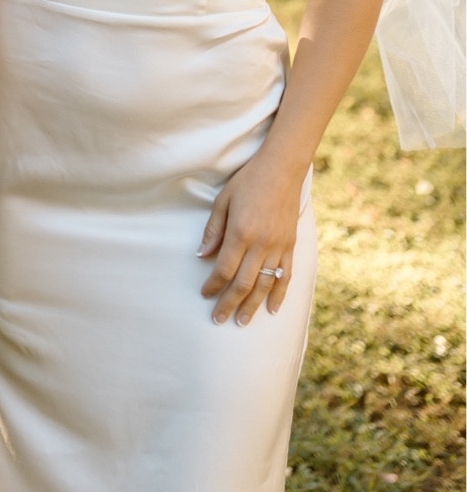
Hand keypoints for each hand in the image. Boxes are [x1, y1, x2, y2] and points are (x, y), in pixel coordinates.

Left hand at [198, 153, 301, 324]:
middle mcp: (261, 244)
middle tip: (219, 320)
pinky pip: (285, 275)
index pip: (224, 269)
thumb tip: (201, 256)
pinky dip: (279, 294)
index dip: (213, 285)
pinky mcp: (290, 246)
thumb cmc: (248, 182)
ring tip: (243, 322)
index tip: (205, 294)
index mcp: (241, 232)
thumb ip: (213, 230)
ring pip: (265, 284)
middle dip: (229, 304)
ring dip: (252, 305)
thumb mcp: (223, 201)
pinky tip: (272, 309)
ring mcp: (278, 247)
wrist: (282, 169)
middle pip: (243, 283)